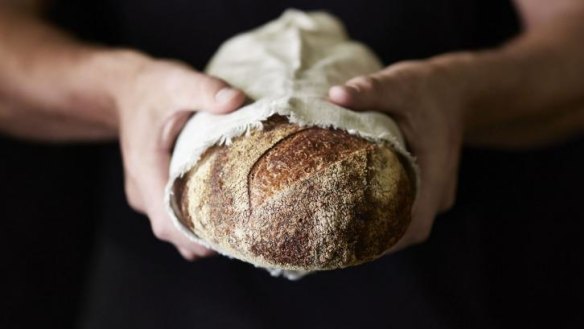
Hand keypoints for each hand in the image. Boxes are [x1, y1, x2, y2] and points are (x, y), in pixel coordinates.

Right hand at [111, 52, 245, 259]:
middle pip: (173, 231)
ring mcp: (148, 193)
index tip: (228, 241)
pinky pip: (176, 215)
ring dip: (202, 233)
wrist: (126, 89)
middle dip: (206, 240)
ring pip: (174, 227)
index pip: (166, 221)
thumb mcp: (176, 81)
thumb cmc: (151, 86)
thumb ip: (204, 90)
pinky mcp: (156, 191)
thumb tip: (235, 101)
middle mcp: (142, 190)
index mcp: (144, 169)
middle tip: (246, 235)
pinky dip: (197, 221)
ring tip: (241, 227)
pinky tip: (226, 215)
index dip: (194, 238)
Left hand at [329, 59, 465, 250]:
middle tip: (329, 241)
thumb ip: (369, 90)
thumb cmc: (428, 88)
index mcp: (435, 173)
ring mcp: (435, 194)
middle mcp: (438, 192)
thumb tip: (334, 96)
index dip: (383, 242)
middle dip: (370, 242)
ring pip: (404, 226)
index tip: (347, 246)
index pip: (412, 225)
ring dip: (375, 233)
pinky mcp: (427, 190)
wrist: (458, 90)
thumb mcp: (399, 84)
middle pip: (404, 234)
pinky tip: (352, 213)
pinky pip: (404, 212)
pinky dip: (382, 218)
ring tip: (335, 231)